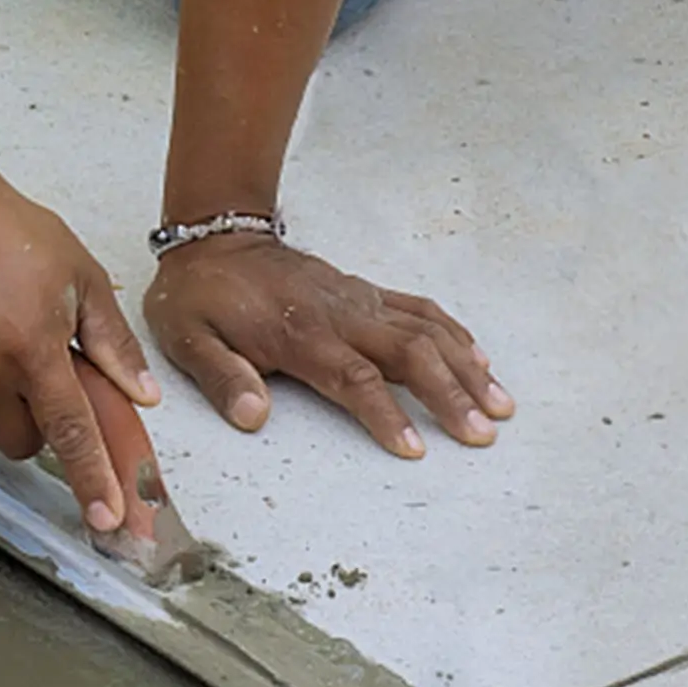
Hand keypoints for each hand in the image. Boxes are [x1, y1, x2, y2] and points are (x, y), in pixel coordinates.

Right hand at [0, 179, 159, 529]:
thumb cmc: (3, 230)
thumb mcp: (79, 276)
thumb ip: (112, 342)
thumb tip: (141, 392)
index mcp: (34, 349)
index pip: (72, 433)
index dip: (92, 481)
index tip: (106, 520)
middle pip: (20, 444)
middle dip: (35, 426)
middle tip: (35, 378)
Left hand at [143, 233, 512, 456]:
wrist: (212, 238)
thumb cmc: (199, 296)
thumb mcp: (187, 339)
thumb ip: (222, 377)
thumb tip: (253, 417)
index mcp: (299, 334)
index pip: (353, 379)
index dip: (385, 414)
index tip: (415, 448)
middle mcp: (340, 315)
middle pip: (409, 354)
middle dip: (450, 394)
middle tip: (483, 433)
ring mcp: (358, 300)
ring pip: (426, 331)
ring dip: (466, 368)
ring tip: (500, 406)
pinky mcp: (364, 291)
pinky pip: (420, 309)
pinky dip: (454, 334)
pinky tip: (479, 361)